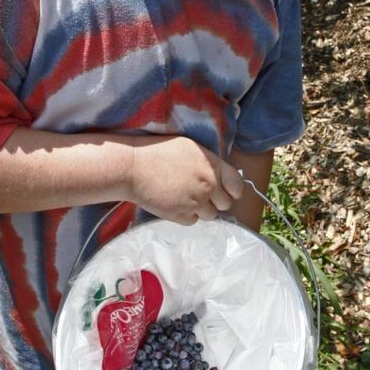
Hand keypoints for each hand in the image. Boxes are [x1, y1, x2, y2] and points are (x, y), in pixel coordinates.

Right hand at [128, 136, 243, 224]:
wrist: (132, 166)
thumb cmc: (158, 152)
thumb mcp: (190, 148)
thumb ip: (209, 164)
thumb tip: (220, 178)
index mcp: (212, 165)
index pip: (237, 186)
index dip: (232, 191)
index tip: (226, 192)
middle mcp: (208, 185)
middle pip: (225, 204)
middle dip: (215, 201)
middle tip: (200, 194)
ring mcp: (195, 202)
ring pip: (210, 215)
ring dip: (201, 209)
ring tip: (183, 197)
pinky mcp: (180, 215)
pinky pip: (192, 221)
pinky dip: (185, 215)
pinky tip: (174, 202)